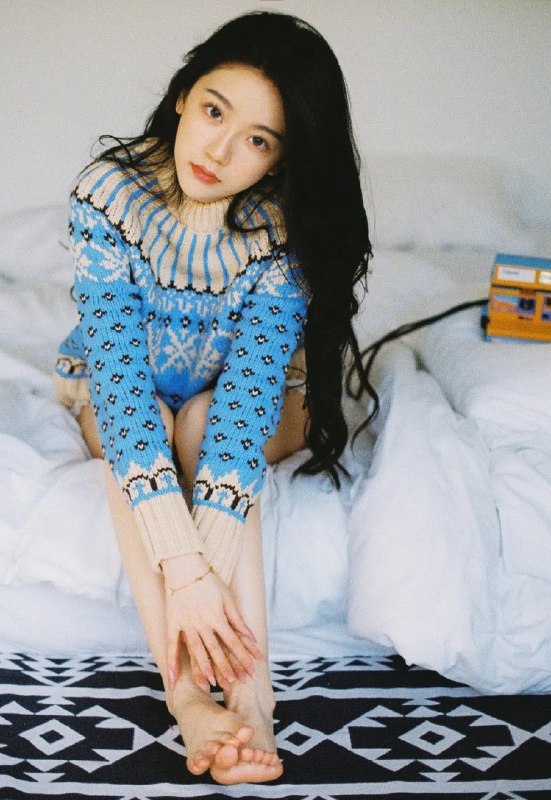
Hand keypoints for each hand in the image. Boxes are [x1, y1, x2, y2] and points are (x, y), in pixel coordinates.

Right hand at [161, 553, 262, 690]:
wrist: (184, 565)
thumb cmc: (208, 580)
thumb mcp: (227, 597)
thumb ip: (237, 619)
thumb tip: (251, 636)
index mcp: (217, 616)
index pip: (233, 641)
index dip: (244, 656)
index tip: (252, 669)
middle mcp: (202, 623)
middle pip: (216, 649)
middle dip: (226, 667)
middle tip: (234, 684)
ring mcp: (186, 624)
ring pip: (196, 650)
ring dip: (204, 668)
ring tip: (211, 683)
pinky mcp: (172, 623)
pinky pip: (172, 647)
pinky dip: (172, 663)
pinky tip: (173, 679)